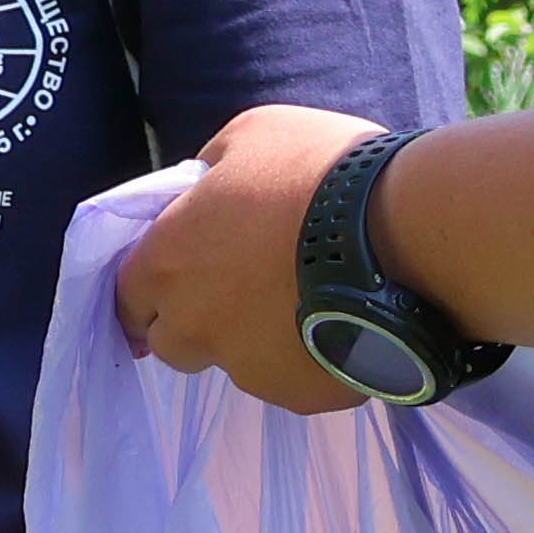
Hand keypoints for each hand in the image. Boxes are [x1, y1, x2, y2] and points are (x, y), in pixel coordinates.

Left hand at [106, 102, 380, 414]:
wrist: (406, 231)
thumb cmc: (319, 170)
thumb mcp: (250, 135)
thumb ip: (212, 170)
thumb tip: (205, 188)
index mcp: (169, 263)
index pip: (127, 294)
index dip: (149, 287)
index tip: (176, 277)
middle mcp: (197, 327)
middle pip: (174, 342)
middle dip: (197, 321)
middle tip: (245, 289)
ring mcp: (250, 371)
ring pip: (239, 364)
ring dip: (258, 339)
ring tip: (312, 299)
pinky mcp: (303, 397)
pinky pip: (296, 380)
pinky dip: (311, 357)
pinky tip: (347, 321)